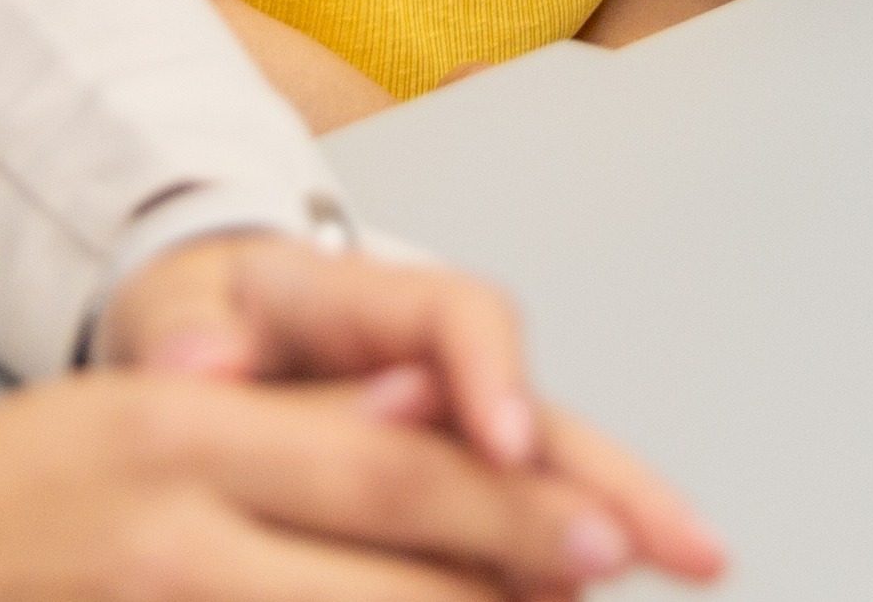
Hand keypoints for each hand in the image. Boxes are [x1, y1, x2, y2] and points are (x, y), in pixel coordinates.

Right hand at [0, 364, 693, 601]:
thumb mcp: (148, 412)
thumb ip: (293, 421)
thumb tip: (431, 412)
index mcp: (189, 440)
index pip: (394, 480)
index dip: (518, 514)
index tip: (618, 539)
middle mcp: (177, 543)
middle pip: (392, 588)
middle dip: (509, 591)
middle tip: (609, 584)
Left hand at [104, 237, 718, 581]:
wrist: (204, 331)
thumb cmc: (199, 326)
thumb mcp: (179, 319)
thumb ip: (194, 340)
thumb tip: (195, 363)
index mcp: (368, 300)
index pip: (455, 315)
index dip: (489, 374)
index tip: (503, 441)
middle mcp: (441, 362)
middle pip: (544, 407)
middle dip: (611, 471)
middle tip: (664, 536)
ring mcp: (466, 422)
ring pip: (560, 467)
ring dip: (627, 512)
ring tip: (694, 560)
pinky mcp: (466, 480)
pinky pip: (528, 516)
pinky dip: (568, 555)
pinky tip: (606, 586)